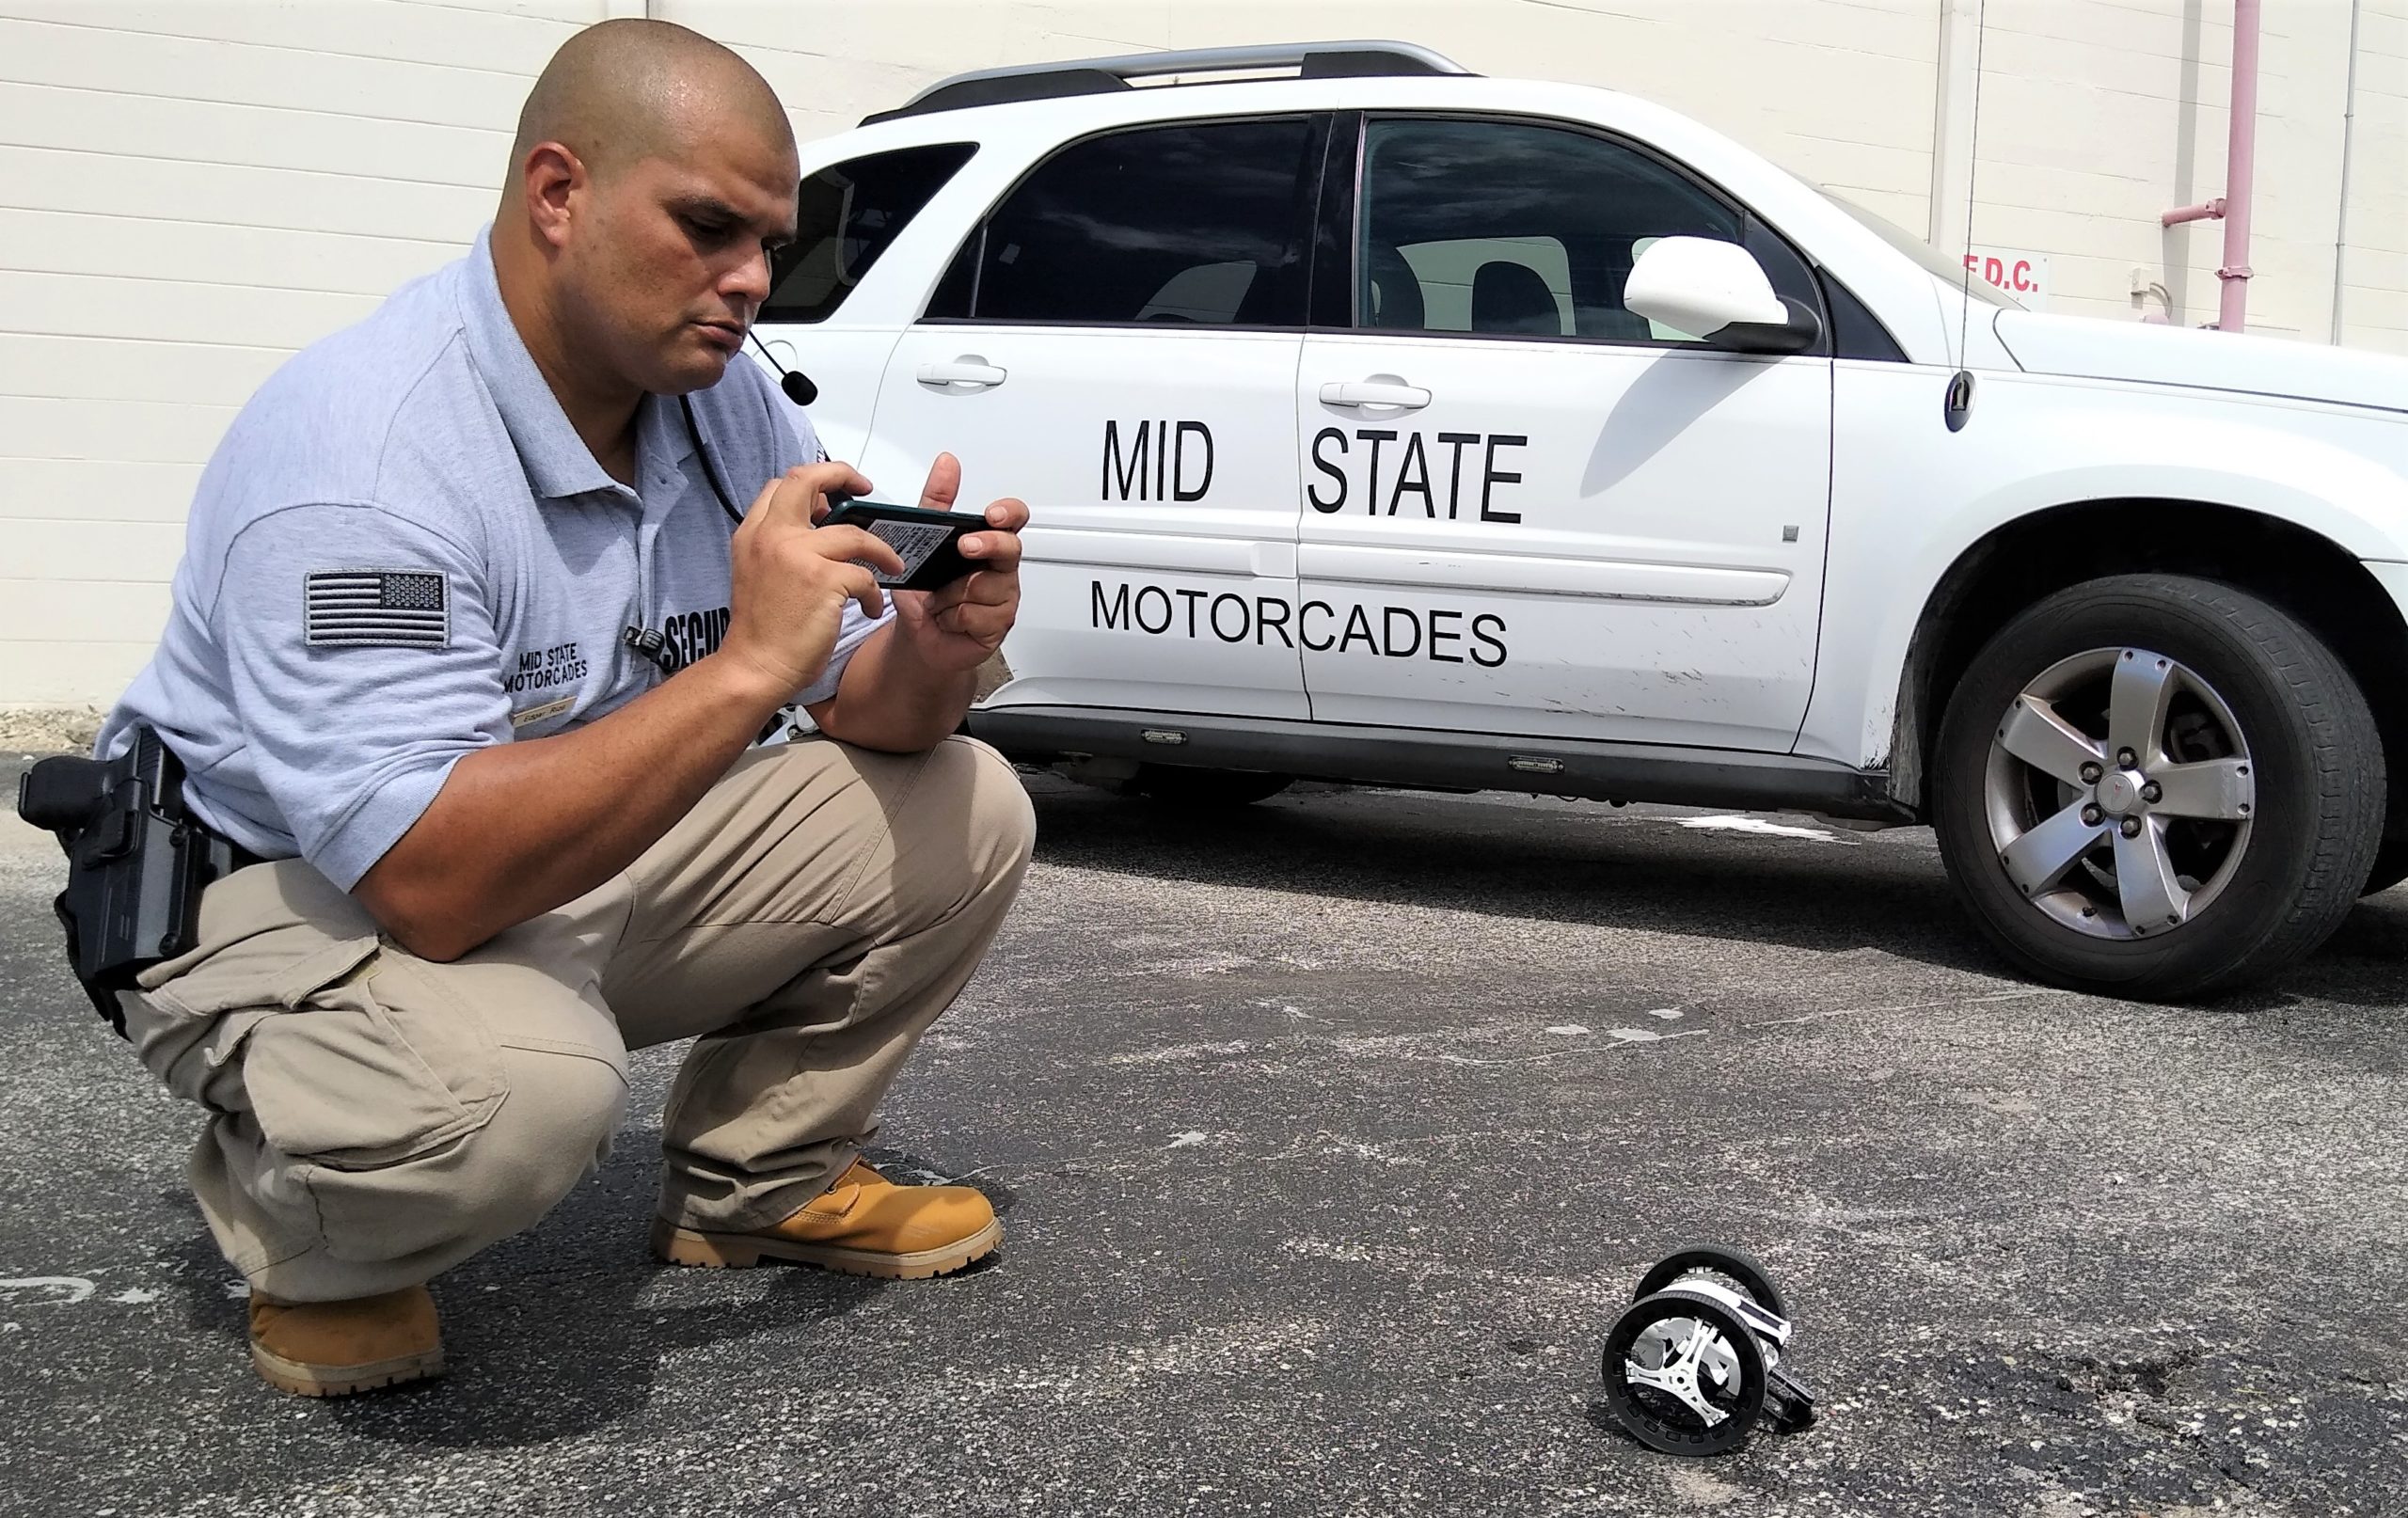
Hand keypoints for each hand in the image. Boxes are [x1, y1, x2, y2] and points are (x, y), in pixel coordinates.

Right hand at [714, 462, 904, 704]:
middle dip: (842, 474)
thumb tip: (821, 521)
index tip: (835, 494)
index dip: (813, 481)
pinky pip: (865, 575)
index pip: (781, 486)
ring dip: (880, 551)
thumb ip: (783, 544)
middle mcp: (771, 536)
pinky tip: (872, 608)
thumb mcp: (759, 573)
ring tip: (891, 567)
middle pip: (807, 480)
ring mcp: (796, 555)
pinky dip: (875, 593)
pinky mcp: (822, 580)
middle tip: (865, 487)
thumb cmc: (762, 631)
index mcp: (753, 534)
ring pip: (854, 534)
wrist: (754, 667)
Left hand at [883, 453, 1026, 674]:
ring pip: (985, 586)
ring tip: (940, 600)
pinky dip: (952, 617)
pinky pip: (976, 615)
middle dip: (987, 546)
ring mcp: (1003, 598)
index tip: (992, 514)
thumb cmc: (925, 591)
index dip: (1009, 512)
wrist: (917, 636)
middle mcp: (1000, 569)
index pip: (1014, 518)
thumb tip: (946, 464)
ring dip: (952, 594)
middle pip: (1009, 548)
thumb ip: (935, 504)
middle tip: (965, 548)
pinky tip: (947, 618)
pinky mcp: (998, 625)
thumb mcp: (921, 543)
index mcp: (989, 543)